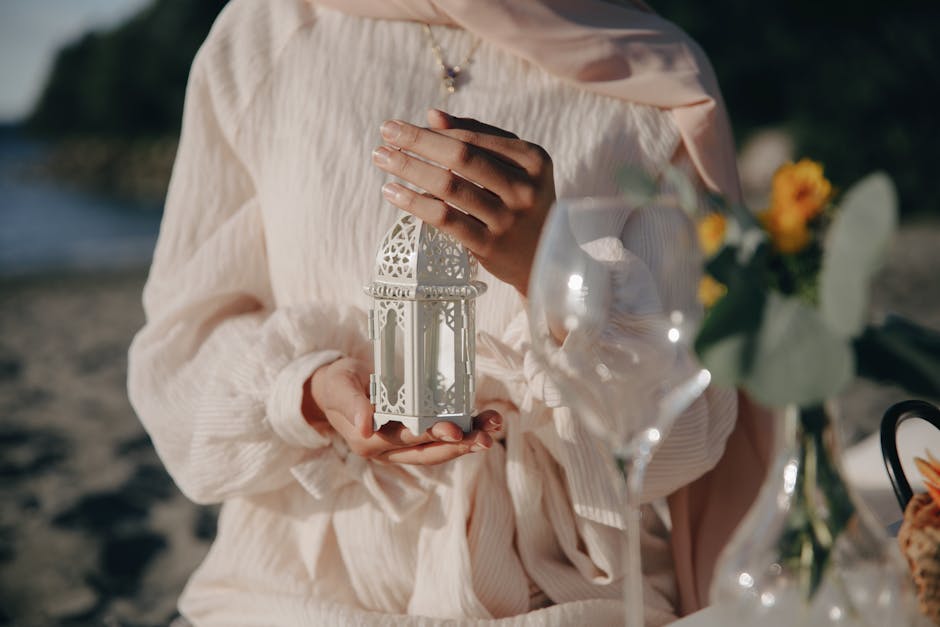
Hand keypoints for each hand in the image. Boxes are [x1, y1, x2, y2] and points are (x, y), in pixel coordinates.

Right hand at [304, 357, 501, 464]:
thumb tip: (367, 425)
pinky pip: (441, 439)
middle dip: (460, 446)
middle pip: (429, 453)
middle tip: (486, 437)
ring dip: (469, 441)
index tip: (455, 430)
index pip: (405, 442)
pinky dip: (465, 431)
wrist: (335, 390)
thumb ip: (352, 403)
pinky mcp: (414, 438)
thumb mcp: (340, 387)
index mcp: (368, 442)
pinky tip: (485, 420)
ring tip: (494, 426)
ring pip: (440, 449)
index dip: (431, 437)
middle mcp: (388, 451)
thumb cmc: (338, 384)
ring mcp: (402, 447)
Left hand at [372, 109, 554, 295]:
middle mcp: (523, 188)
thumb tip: (432, 115)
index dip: (433, 132)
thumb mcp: (514, 167)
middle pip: (461, 157)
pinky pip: (445, 219)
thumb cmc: (522, 204)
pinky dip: (416, 203)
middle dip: (418, 142)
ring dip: (410, 169)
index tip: (399, 127)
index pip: (473, 138)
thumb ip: (478, 137)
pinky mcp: (490, 246)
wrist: (543, 259)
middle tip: (384, 133)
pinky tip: (392, 192)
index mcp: (532, 160)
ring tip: (381, 159)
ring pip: (449, 187)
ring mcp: (507, 219)